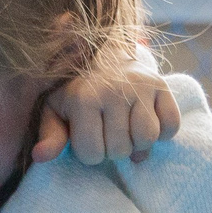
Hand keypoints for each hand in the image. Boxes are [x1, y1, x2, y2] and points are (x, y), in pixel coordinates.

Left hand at [33, 58, 179, 165]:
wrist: (102, 55)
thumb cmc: (74, 91)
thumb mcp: (55, 111)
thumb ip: (50, 136)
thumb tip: (39, 157)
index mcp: (83, 99)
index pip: (93, 154)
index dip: (91, 153)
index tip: (88, 137)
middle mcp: (113, 90)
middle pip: (120, 150)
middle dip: (113, 149)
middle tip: (107, 132)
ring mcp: (140, 86)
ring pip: (147, 138)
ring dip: (138, 144)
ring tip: (127, 131)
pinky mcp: (161, 84)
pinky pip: (171, 125)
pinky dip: (163, 132)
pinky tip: (146, 123)